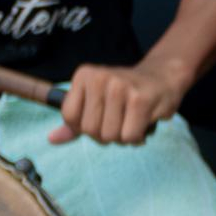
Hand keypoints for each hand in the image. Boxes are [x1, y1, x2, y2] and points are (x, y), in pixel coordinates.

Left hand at [50, 58, 189, 144]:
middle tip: (121, 121)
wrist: (163, 76)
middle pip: (91, 130)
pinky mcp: (140, 100)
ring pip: (111, 136)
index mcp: (84, 75)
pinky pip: (130, 137)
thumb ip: (75, 122)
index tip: (102, 118)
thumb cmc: (126, 93)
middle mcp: (99, 78)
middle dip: (107, 135)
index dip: (86, 127)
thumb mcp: (95, 101)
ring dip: (124, 137)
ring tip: (133, 121)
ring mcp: (119, 88)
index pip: (70, 118)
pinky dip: (137, 138)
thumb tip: (52, 139)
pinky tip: (143, 123)